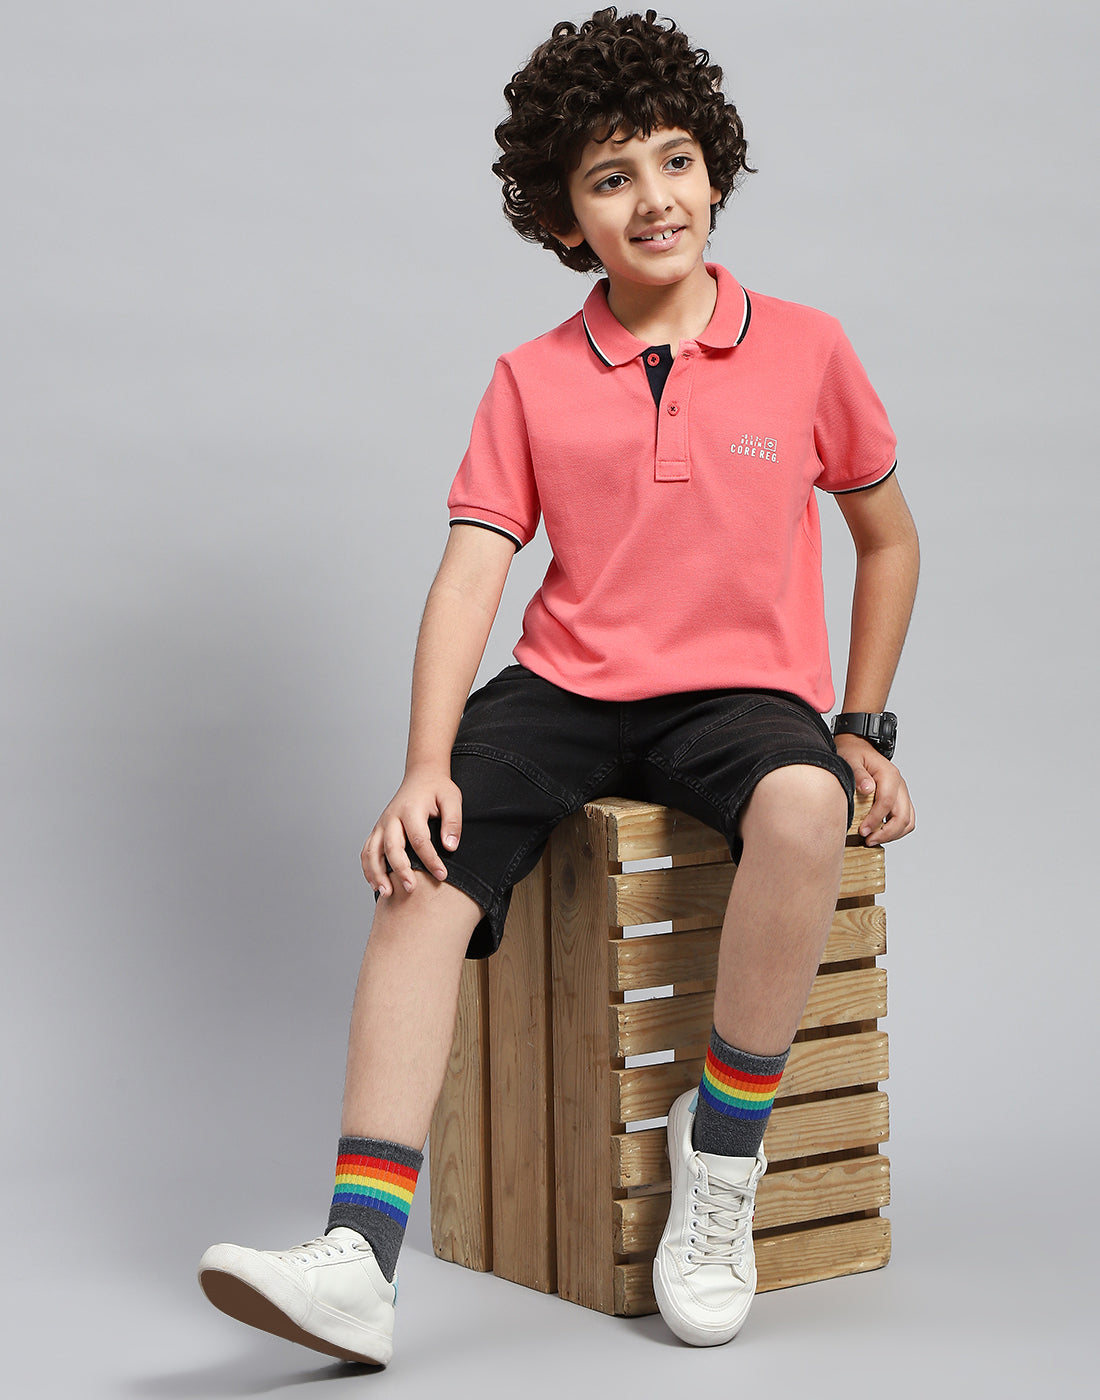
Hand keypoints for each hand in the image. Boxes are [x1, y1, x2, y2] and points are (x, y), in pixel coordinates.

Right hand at [361, 766, 462, 896]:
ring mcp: (382, 824)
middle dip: (400, 870)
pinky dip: (368, 869)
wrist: (421, 776)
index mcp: (411, 809)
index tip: (442, 875)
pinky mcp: (378, 830)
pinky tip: (376, 885)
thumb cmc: (438, 790)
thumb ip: (453, 821)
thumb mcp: (452, 799)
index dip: (430, 860)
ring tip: (386, 893)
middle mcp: (392, 817)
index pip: (419, 839)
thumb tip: (450, 847)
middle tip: (411, 889)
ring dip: (377, 873)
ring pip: (372, 851)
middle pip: (392, 847)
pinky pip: (367, 851)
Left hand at [833, 734, 915, 845]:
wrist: (858, 746)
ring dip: (893, 834)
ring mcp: (902, 792)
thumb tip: (868, 789)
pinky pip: (905, 818)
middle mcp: (899, 785)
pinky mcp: (900, 798)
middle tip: (868, 840)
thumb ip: (858, 774)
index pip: (887, 803)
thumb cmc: (853, 753)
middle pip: (903, 817)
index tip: (862, 831)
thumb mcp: (851, 760)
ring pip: (908, 821)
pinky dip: (896, 830)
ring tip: (873, 839)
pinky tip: (880, 833)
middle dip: (886, 833)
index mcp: (889, 775)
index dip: (875, 820)